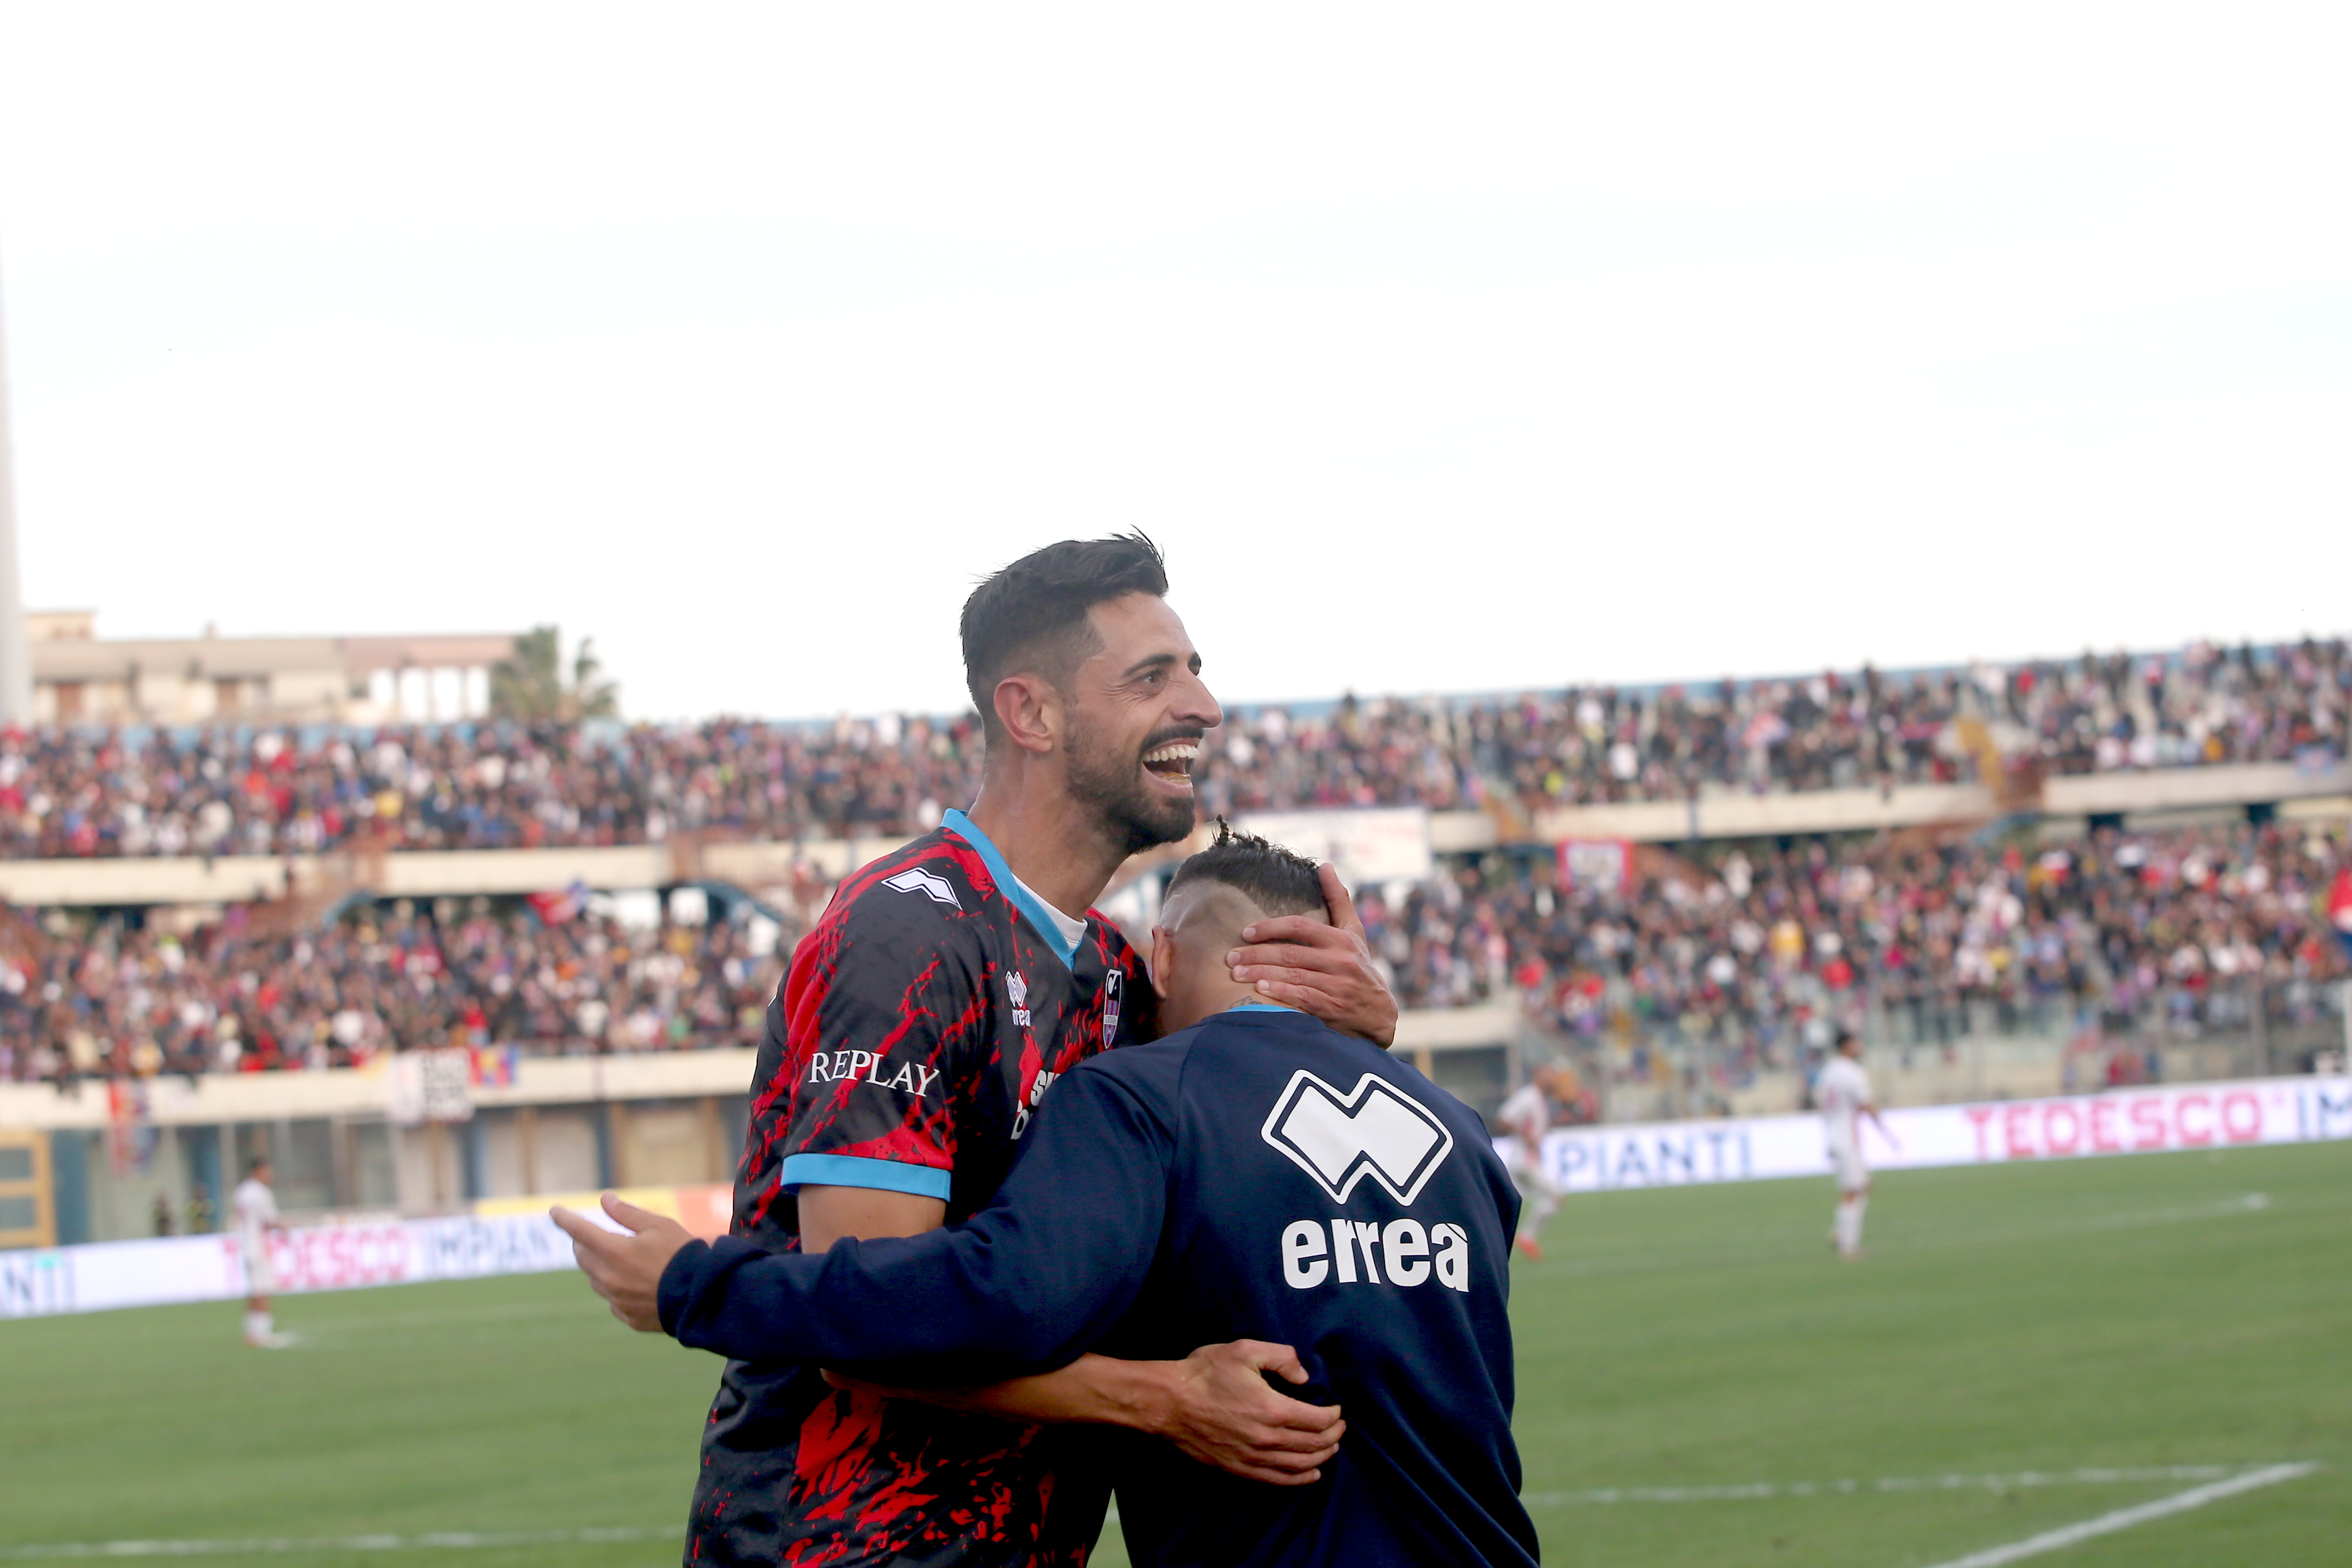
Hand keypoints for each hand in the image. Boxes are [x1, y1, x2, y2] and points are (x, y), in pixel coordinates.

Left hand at [551, 1193, 693, 1331]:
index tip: (554, 1211)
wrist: (703, 1297)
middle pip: (582, 1256)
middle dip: (584, 1243)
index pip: (579, 1231)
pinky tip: (636, 1283)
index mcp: (614, 1251)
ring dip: (600, 1265)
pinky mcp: (626, 1316)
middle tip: (595, 1235)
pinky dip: (616, 1287)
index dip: (565, 1218)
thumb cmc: (682, 1254)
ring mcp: (616, 1300)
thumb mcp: (658, 1225)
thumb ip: (627, 1213)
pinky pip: (612, 1299)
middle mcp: (608, 1278)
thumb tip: (604, 1200)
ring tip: (621, 1258)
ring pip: (595, 1279)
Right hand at [1154, 1340, 1343, 1485]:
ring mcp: (1253, 1458)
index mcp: (1273, 1409)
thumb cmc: (1205, 1373)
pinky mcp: (1239, 1469)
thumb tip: (1303, 1376)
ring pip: (1299, 1465)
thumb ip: (1281, 1357)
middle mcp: (1267, 1439)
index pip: (1317, 1420)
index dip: (1333, 1416)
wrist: (1170, 1402)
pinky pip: (1277, 1480)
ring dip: (1321, 1458)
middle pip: (1313, 1445)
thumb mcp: (1245, 1350)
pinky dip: (1299, 1479)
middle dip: (1333, 1437)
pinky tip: (1310, 1474)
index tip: (1337, 1410)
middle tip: (1339, 1428)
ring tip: (1331, 1448)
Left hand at [1227, 864, 1398, 1047]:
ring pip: (1293, 975)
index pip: (1300, 927)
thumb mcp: (1353, 931)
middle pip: (1290, 953)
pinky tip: (1260, 990)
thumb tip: (1325, 865)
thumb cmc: (1358, 964)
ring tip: (1236, 973)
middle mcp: (1340, 960)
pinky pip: (1303, 998)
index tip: (1246, 932)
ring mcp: (1337, 985)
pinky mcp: (1333, 1007)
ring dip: (1261, 974)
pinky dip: (1281, 992)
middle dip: (1256, 955)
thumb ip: (1338, 899)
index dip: (1270, 928)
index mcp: (1341, 939)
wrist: (1378, 1011)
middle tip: (1230, 956)